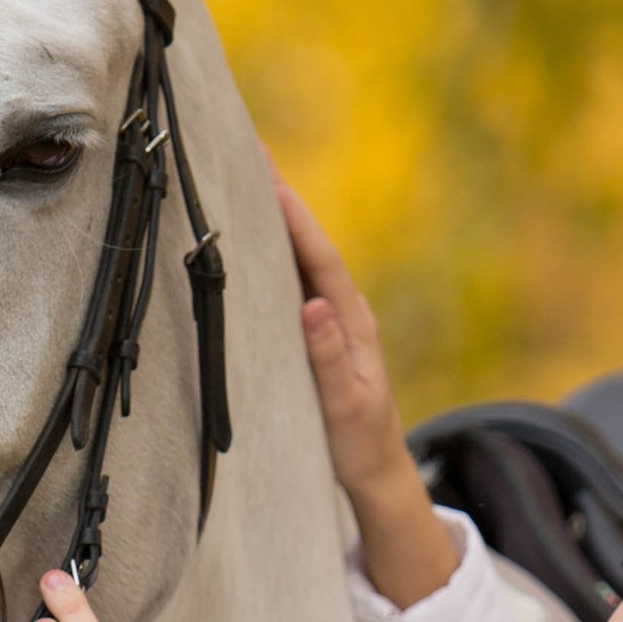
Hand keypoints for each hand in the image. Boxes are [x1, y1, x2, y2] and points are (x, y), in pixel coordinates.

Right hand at [279, 173, 457, 608]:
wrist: (377, 471)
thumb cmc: (359, 443)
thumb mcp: (344, 406)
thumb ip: (329, 358)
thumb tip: (313, 307)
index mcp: (353, 322)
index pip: (321, 259)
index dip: (295, 218)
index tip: (268, 176)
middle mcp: (344, 312)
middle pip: (309, 244)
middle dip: (281, 198)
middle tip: (250, 150)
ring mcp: (331, 320)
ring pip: (300, 258)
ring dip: (275, 218)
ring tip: (245, 176)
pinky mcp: (318, 333)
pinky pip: (293, 279)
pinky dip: (273, 252)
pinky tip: (252, 236)